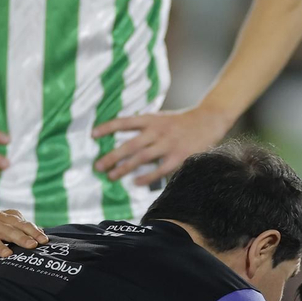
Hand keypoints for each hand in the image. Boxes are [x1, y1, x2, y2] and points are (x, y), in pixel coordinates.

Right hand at [0, 200, 46, 273]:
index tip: (44, 240)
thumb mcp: (8, 217)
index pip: (23, 225)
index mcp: (7, 220)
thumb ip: (23, 225)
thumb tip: (43, 232)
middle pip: (10, 232)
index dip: (34, 232)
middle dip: (21, 238)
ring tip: (7, 255)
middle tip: (32, 245)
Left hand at [92, 105, 234, 185]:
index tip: (93, 135)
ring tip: (111, 176)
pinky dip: (146, 176)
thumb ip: (145, 127)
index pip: (125, 122)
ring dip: (125, 168)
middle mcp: (157, 131)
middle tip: (98, 166)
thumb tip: (125, 139)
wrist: (208, 120)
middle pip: (130, 144)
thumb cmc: (181, 122)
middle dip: (112, 156)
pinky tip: (135, 182)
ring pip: (141, 158)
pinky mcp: (178, 156)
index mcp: (151, 119)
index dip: (108, 127)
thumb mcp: (161, 117)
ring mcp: (168, 144)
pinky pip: (159, 169)